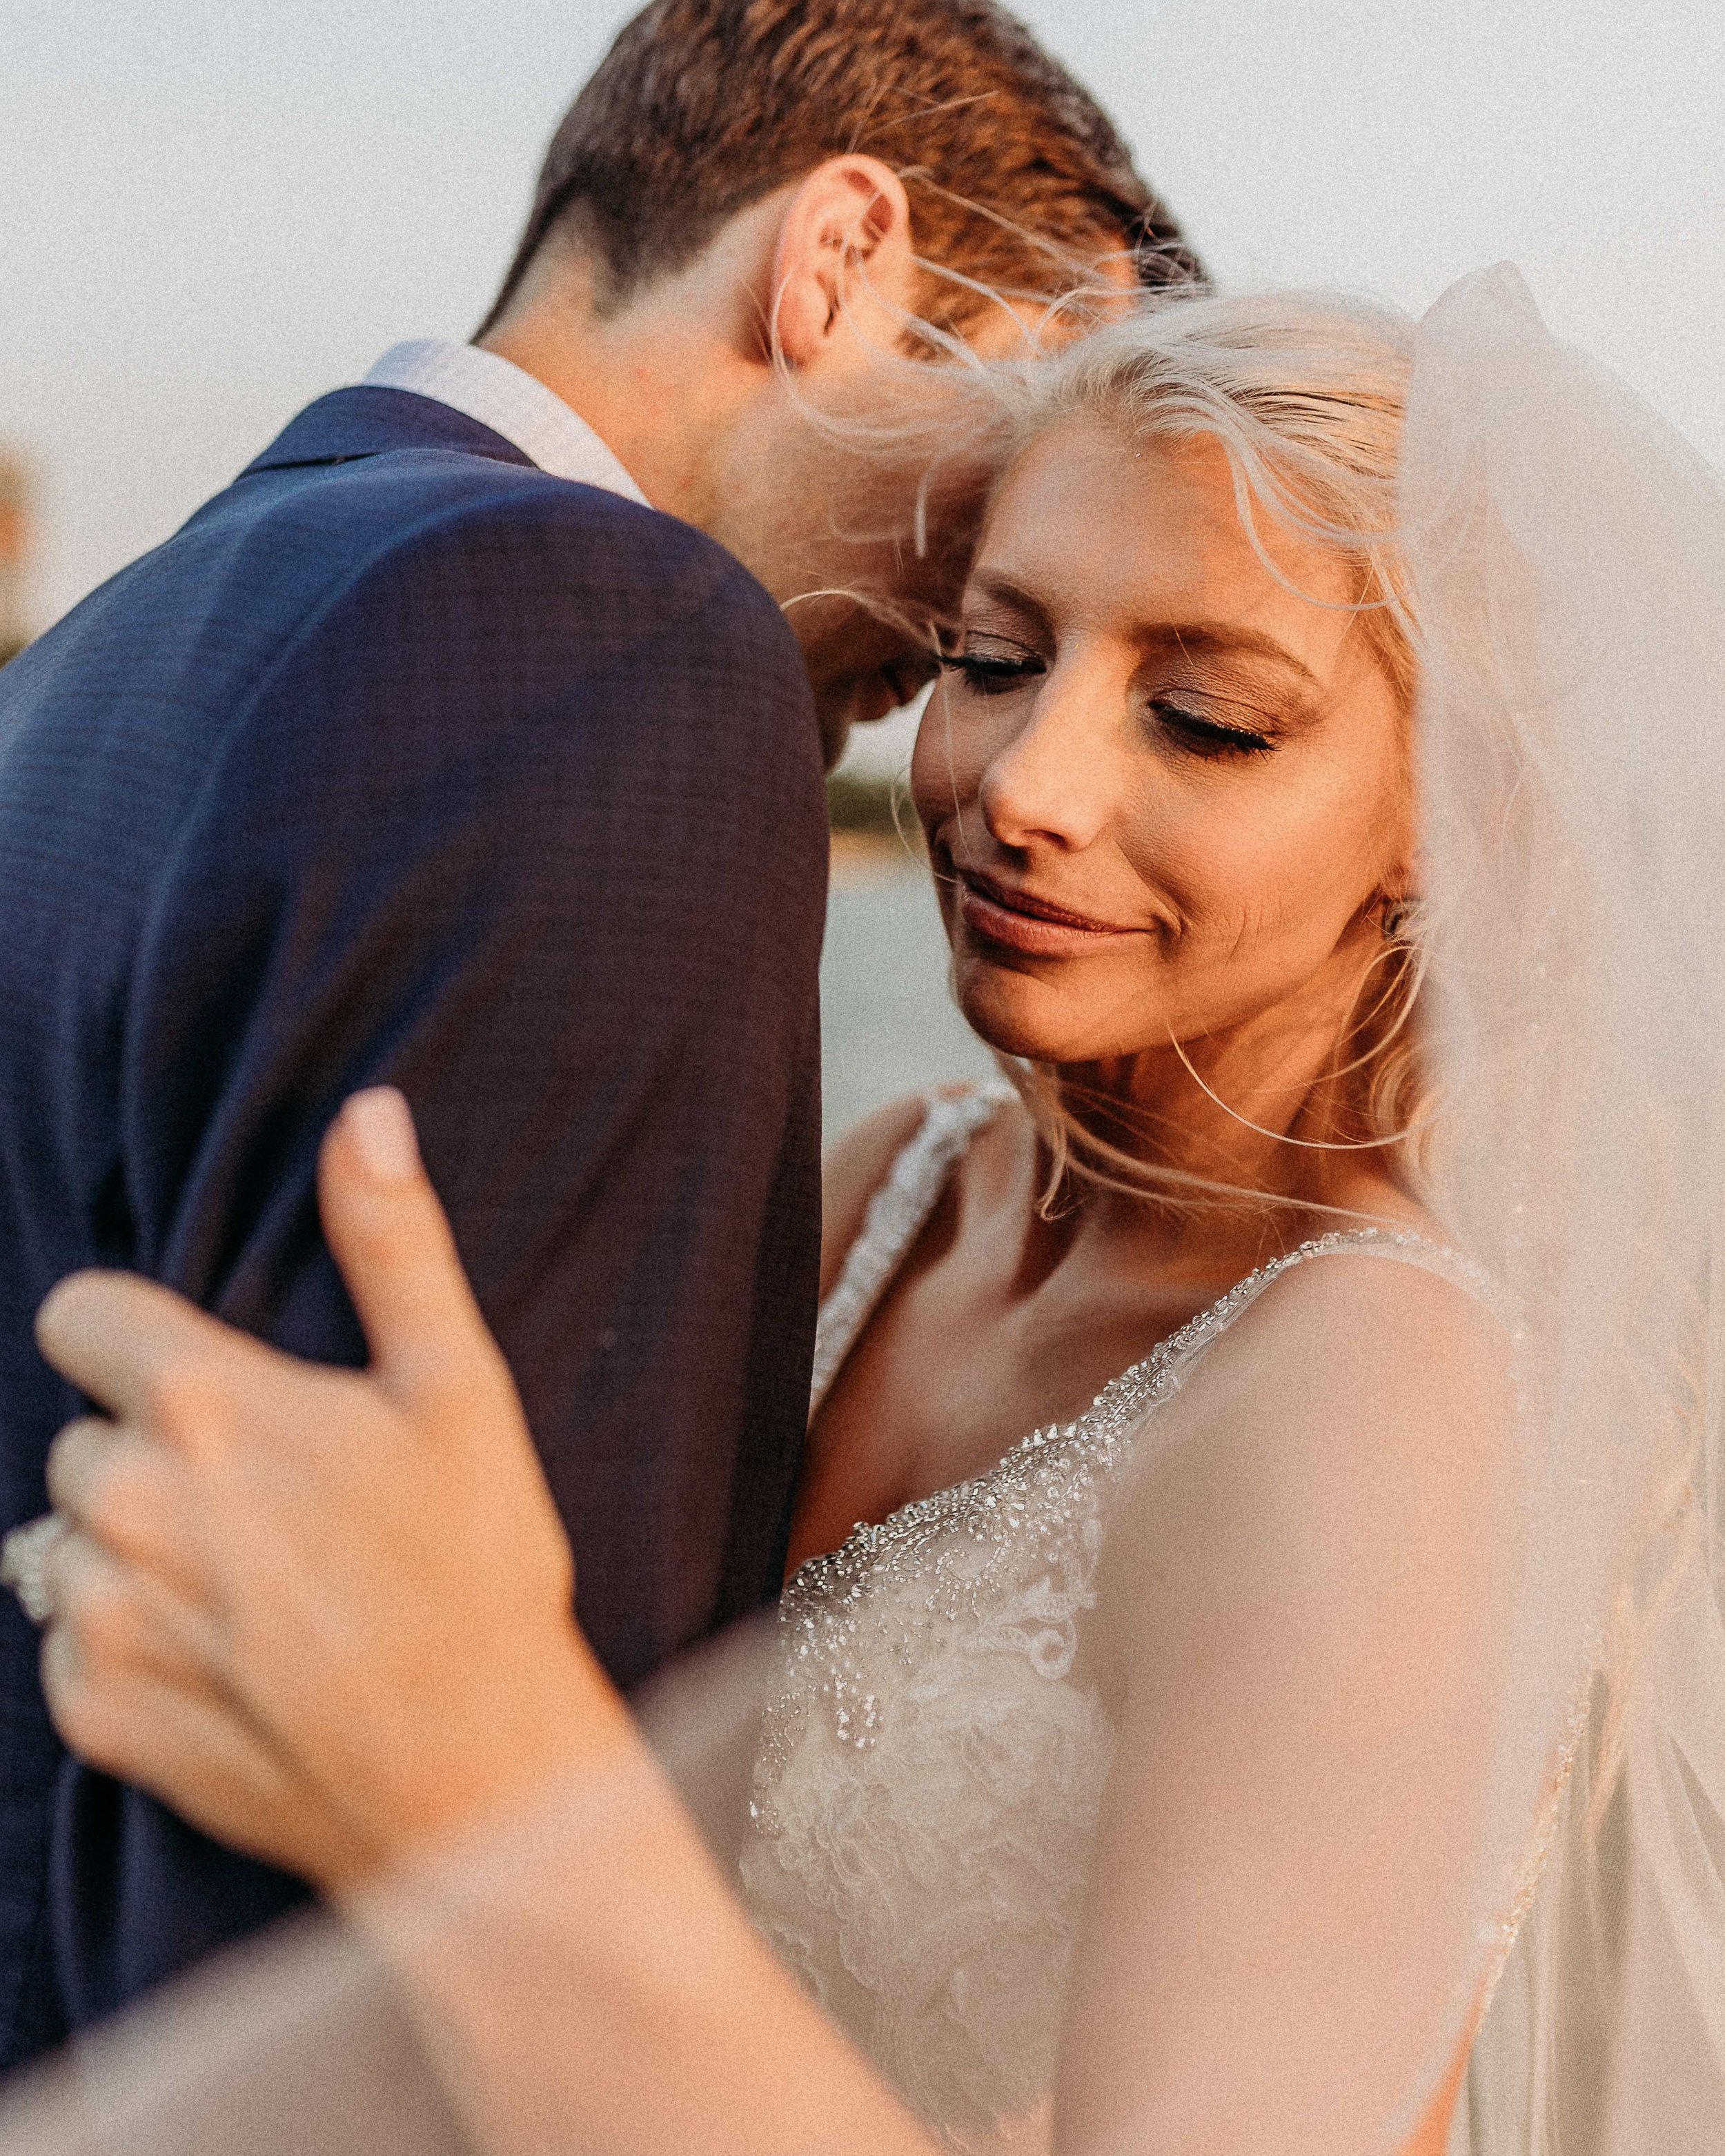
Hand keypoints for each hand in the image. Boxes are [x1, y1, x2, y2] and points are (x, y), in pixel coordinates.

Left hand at [30, 1087, 629, 1890]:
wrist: (474, 1778)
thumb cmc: (478, 1572)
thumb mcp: (458, 1388)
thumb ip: (393, 1242)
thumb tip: (366, 1115)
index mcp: (203, 1408)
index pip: (79, 1313)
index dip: (136, 1334)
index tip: (205, 1377)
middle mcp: (124, 1505)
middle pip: (84, 1434)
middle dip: (154, 1452)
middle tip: (273, 1501)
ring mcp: (99, 1616)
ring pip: (71, 1539)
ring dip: (137, 1549)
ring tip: (256, 1584)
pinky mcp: (91, 1712)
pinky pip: (73, 1642)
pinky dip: (134, 1644)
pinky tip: (234, 1657)